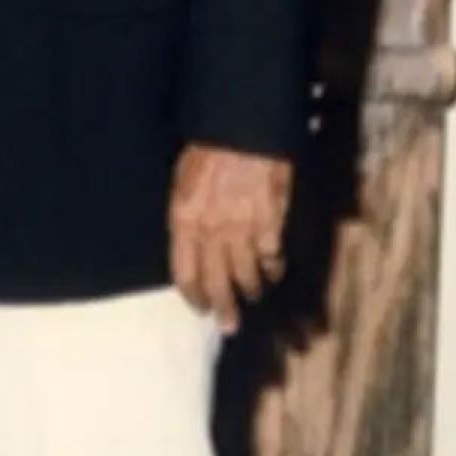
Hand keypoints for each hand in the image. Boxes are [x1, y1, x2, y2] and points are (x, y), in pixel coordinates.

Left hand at [167, 144, 292, 332]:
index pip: (184, 273)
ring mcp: (241, 230)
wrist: (242, 130)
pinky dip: (273, 267)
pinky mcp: (270, 223)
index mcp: (183, 221)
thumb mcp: (181, 184)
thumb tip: (190, 246)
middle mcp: (210, 232)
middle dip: (223, 308)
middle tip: (229, 325)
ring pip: (246, 275)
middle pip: (216, 283)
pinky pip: (271, 257)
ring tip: (253, 294)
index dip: (193, 296)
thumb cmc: (208, 151)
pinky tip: (273, 271)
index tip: (200, 308)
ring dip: (250, 289)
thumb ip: (185, 219)